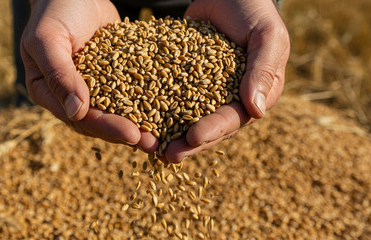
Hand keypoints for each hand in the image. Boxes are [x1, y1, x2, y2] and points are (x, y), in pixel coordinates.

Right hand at [21, 0, 158, 149]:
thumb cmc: (54, 9)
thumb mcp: (48, 39)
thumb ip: (59, 74)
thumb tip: (76, 112)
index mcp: (48, 92)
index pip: (79, 118)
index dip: (106, 127)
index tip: (131, 134)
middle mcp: (69, 95)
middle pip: (100, 121)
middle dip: (127, 133)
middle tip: (154, 144)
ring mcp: (92, 87)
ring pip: (116, 112)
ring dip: (139, 124)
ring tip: (164, 136)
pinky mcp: (112, 76)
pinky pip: (128, 92)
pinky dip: (145, 102)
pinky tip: (166, 110)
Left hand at [161, 0, 289, 161]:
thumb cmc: (255, 10)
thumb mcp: (267, 36)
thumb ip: (264, 70)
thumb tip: (257, 112)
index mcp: (256, 94)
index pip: (234, 118)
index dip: (214, 130)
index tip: (193, 137)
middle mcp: (231, 98)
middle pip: (209, 126)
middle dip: (189, 142)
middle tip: (168, 155)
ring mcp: (207, 90)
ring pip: (188, 117)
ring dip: (171, 133)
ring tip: (151, 146)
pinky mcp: (186, 79)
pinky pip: (172, 95)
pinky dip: (158, 108)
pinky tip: (141, 118)